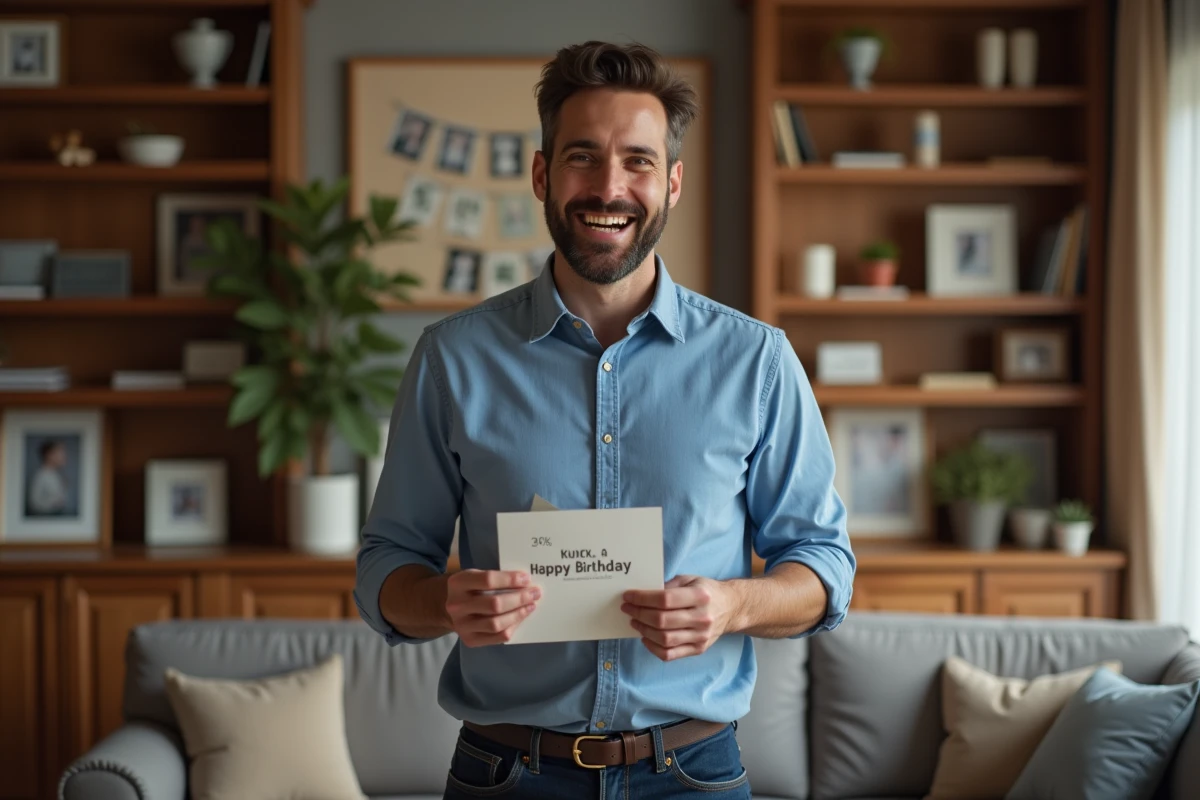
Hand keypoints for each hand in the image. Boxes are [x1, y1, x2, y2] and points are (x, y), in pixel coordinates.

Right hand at [444, 569, 540, 646]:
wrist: (450, 608)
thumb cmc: (470, 588)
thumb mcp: (476, 576)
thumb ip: (496, 577)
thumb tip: (525, 582)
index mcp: (458, 583)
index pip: (487, 580)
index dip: (510, 579)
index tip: (526, 579)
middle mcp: (456, 606)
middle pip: (494, 604)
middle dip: (519, 598)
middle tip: (534, 593)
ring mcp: (462, 626)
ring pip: (496, 623)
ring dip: (518, 614)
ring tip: (531, 605)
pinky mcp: (470, 640)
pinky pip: (498, 637)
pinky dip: (513, 626)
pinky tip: (520, 617)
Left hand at [621, 575, 740, 661]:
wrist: (731, 608)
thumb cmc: (706, 591)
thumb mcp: (690, 579)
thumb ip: (668, 586)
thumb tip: (641, 595)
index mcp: (700, 596)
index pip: (664, 599)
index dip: (642, 599)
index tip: (628, 596)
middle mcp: (702, 618)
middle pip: (662, 620)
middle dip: (639, 614)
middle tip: (627, 608)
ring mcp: (701, 636)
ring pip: (664, 639)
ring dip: (643, 631)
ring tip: (634, 621)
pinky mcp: (698, 649)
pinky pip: (670, 654)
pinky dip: (653, 648)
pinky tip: (645, 638)